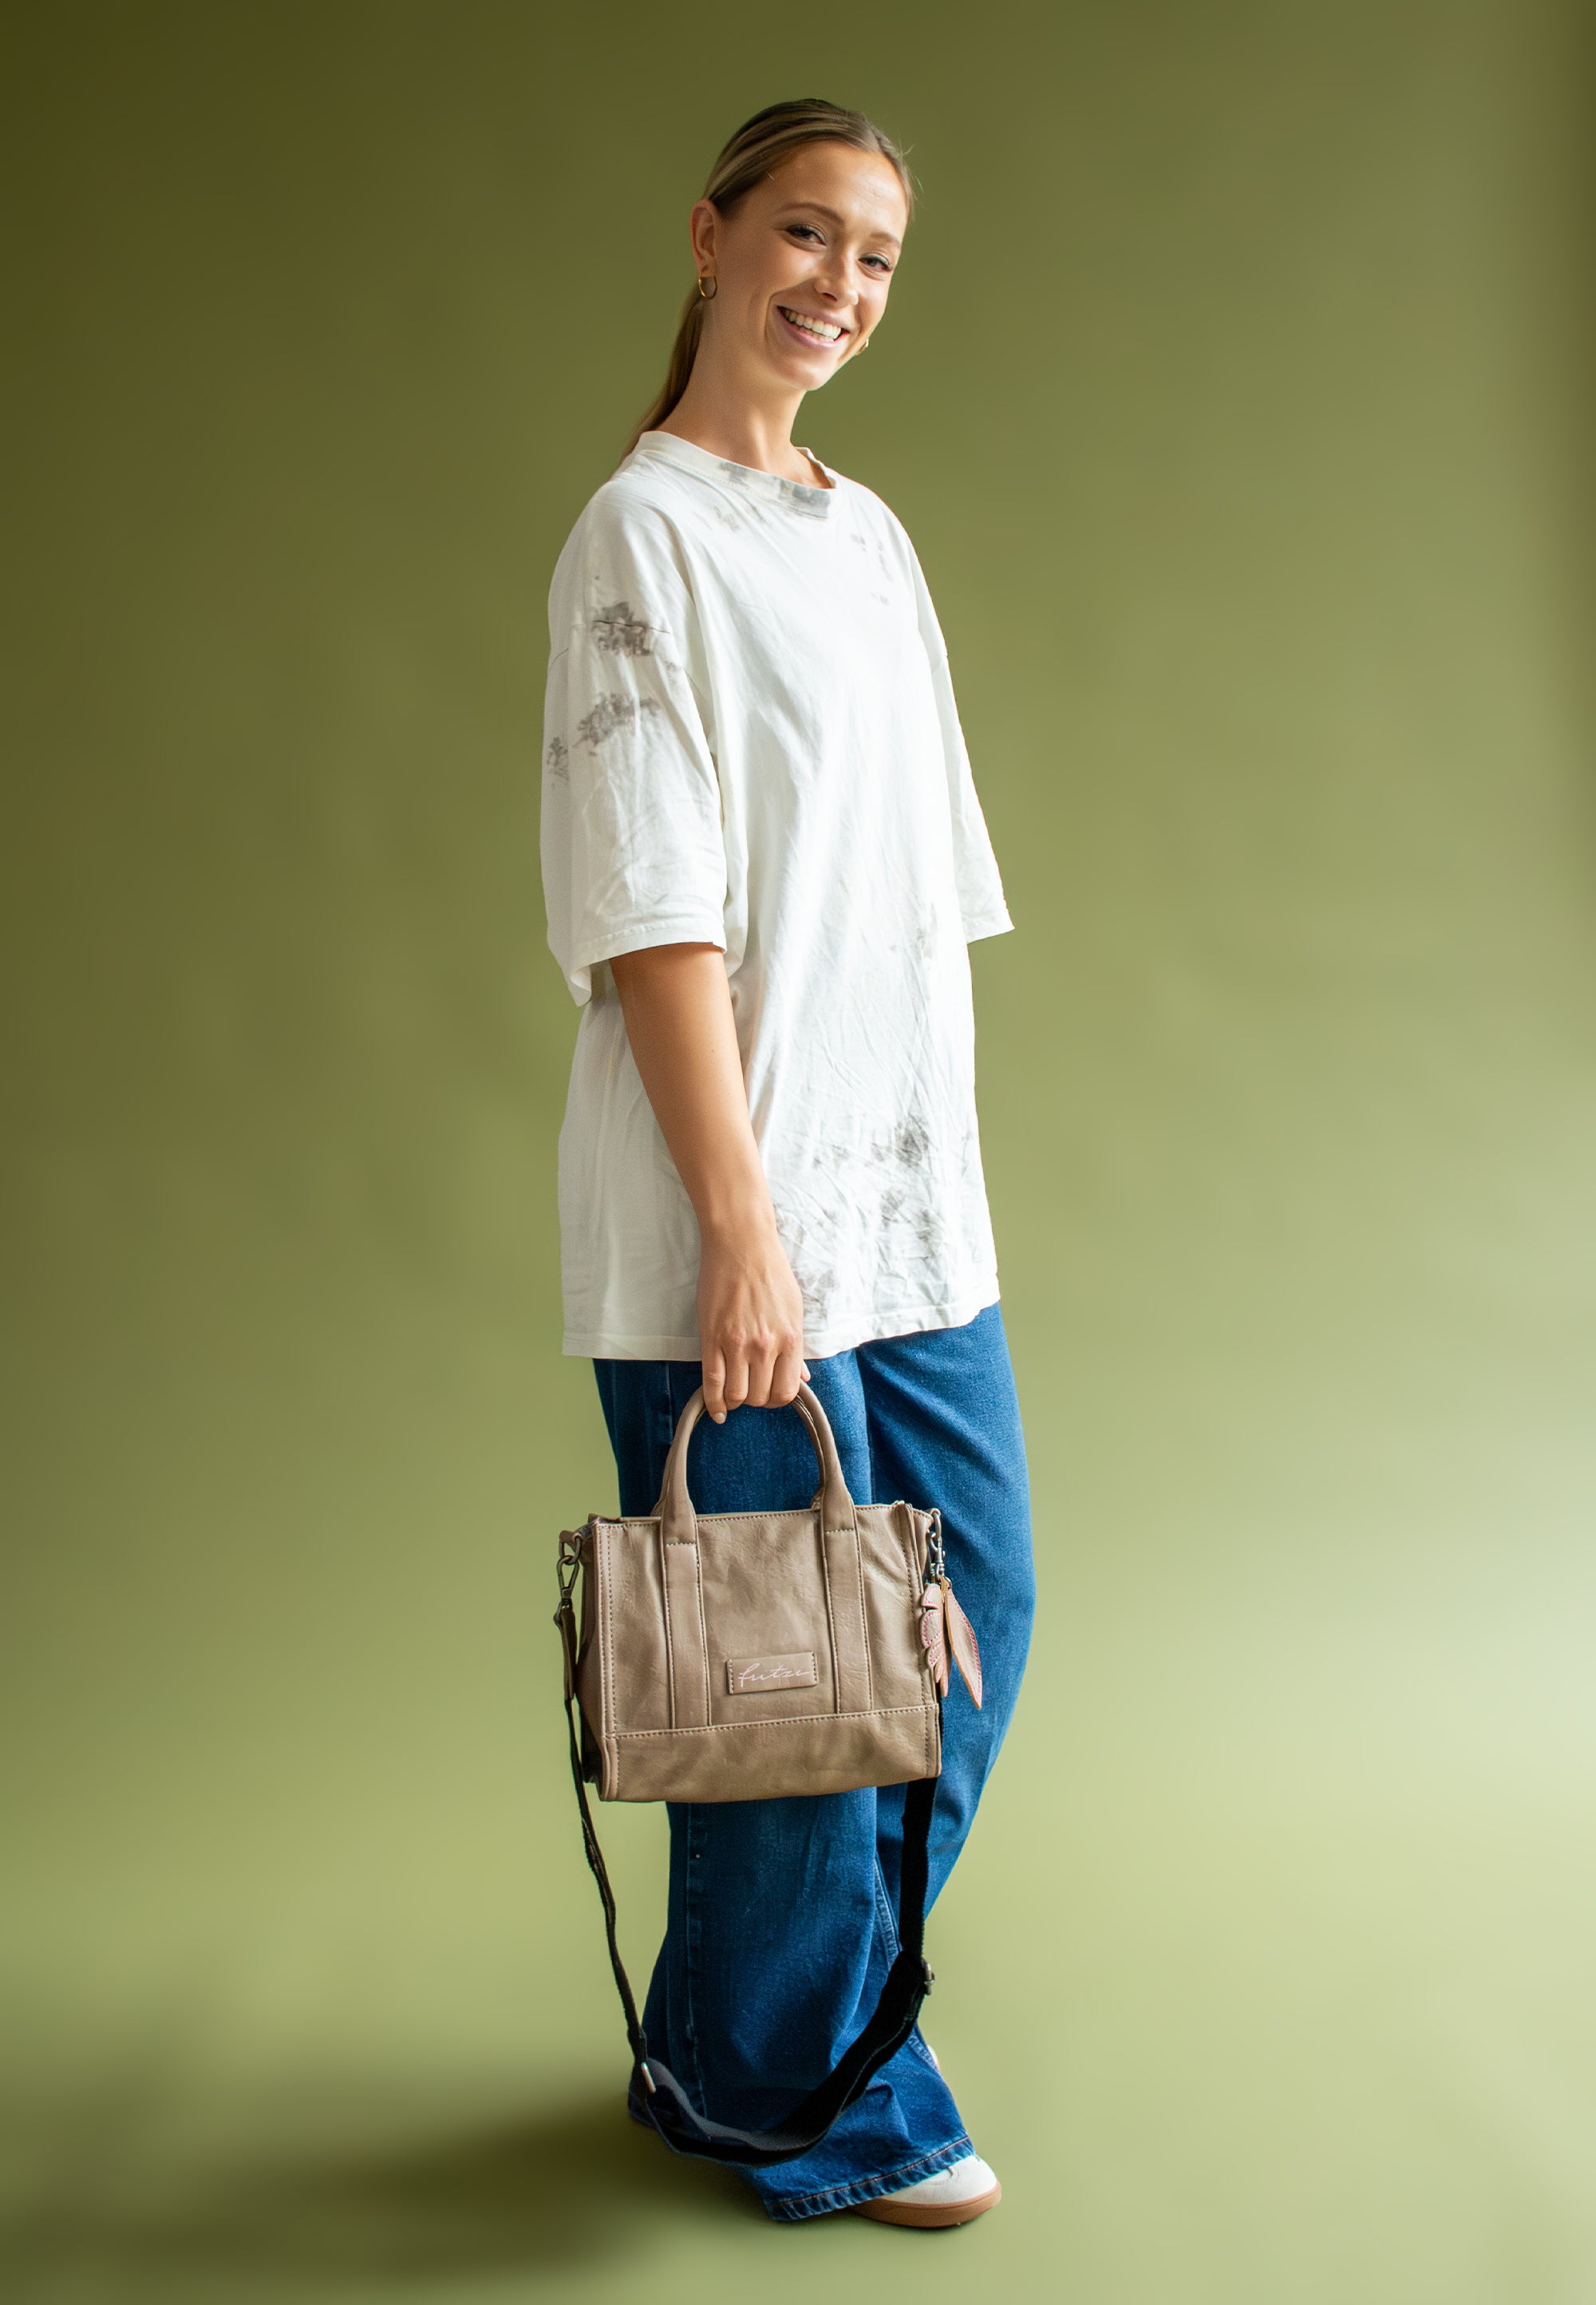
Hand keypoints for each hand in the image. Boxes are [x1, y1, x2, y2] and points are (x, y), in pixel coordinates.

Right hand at [697, 1216, 810, 1421]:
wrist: (741, 1245)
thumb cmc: (770, 1273)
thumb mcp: (794, 1310)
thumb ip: (796, 1348)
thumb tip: (802, 1378)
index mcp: (790, 1339)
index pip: (786, 1392)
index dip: (778, 1401)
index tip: (771, 1395)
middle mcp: (765, 1346)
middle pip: (760, 1397)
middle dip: (756, 1400)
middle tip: (751, 1390)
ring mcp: (736, 1344)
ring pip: (736, 1395)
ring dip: (736, 1401)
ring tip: (734, 1393)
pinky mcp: (711, 1338)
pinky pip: (711, 1382)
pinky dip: (713, 1402)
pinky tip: (716, 1409)